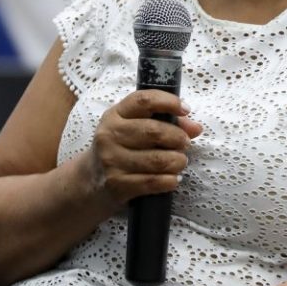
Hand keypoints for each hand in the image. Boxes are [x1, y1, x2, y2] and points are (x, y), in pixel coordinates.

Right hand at [88, 90, 201, 204]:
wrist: (90, 180)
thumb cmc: (120, 148)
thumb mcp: (133, 128)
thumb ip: (164, 122)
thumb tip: (196, 128)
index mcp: (115, 115)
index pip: (143, 100)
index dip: (168, 102)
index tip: (186, 108)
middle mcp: (110, 135)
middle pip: (154, 131)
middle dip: (178, 137)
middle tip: (185, 143)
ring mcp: (111, 161)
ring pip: (157, 160)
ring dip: (177, 161)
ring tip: (180, 162)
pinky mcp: (117, 185)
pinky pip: (153, 182)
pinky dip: (170, 181)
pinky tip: (173, 179)